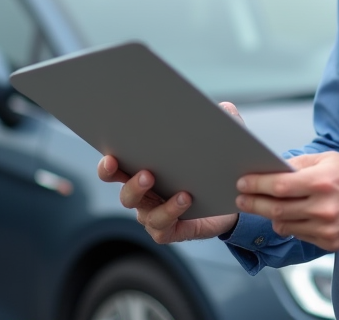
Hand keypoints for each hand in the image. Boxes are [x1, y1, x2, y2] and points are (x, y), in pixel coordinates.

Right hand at [95, 102, 242, 243]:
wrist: (229, 202)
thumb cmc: (210, 167)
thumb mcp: (215, 144)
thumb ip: (219, 124)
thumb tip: (225, 107)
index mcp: (143, 170)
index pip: (116, 169)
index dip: (108, 165)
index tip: (112, 155)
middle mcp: (143, 195)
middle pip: (126, 194)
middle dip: (131, 184)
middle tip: (146, 173)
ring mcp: (153, 214)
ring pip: (144, 212)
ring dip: (159, 201)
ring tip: (178, 189)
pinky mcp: (170, 230)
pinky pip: (162, 226)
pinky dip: (172, 212)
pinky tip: (186, 199)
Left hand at [235, 152, 338, 250]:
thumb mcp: (330, 159)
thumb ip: (300, 166)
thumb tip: (273, 170)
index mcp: (322, 181)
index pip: (279, 185)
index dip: (256, 185)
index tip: (242, 183)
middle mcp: (324, 207)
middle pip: (276, 209)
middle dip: (254, 203)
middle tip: (241, 199)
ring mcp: (328, 227)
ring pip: (285, 225)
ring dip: (270, 216)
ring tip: (262, 207)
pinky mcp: (331, 242)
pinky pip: (300, 235)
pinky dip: (290, 226)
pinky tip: (287, 217)